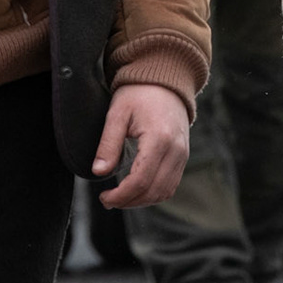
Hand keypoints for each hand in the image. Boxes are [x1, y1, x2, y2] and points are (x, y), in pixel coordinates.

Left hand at [94, 84, 192, 208]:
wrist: (166, 80)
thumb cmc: (139, 94)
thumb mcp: (117, 114)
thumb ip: (108, 144)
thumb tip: (98, 172)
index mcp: (159, 139)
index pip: (140, 181)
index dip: (121, 195)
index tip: (104, 197)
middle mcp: (176, 149)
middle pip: (153, 191)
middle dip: (129, 202)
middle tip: (108, 200)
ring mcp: (183, 154)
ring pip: (164, 192)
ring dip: (142, 201)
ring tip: (121, 197)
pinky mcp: (183, 156)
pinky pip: (171, 184)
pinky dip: (154, 193)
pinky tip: (137, 189)